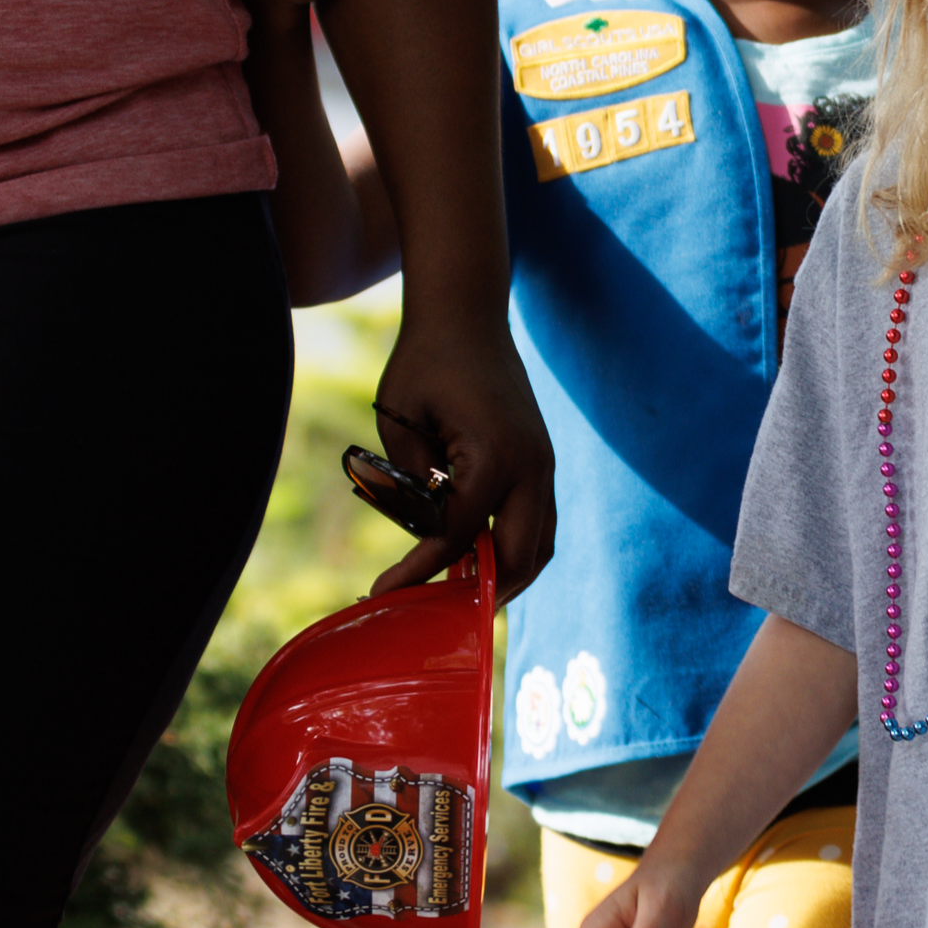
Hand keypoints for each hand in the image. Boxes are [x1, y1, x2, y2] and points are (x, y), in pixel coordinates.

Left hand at [366, 299, 555, 595]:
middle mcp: (532, 466)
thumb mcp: (399, 425)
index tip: (383, 592)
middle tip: (435, 613)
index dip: (418, 571)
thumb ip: (411, 486)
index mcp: (495, 457)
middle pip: (519, 557)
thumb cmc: (425, 362)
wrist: (467, 314)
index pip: (457, 536)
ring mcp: (544, 464)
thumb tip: (422, 539)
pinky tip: (476, 559)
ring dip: (507, 578)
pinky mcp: (541, 462)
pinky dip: (514, 550)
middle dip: (480, 593)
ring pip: (541, 547)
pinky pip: (540, 524)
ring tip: (460, 595)